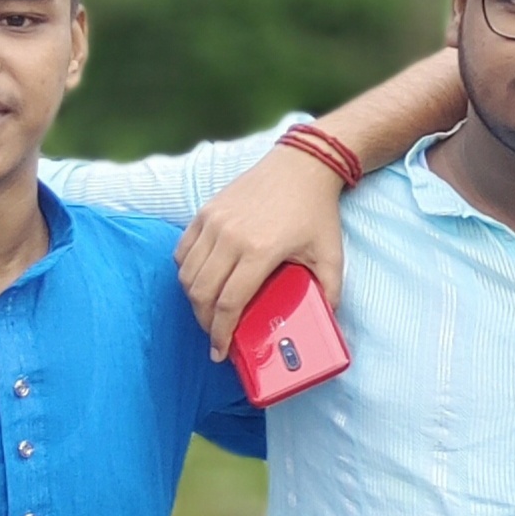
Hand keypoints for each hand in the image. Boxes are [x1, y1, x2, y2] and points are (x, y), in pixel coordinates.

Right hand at [174, 145, 349, 352]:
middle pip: (202, 293)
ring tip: (209, 312)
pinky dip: (187, 272)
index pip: (229, 303)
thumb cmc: (316, 210)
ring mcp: (214, 221)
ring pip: (188, 274)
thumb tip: (326, 321)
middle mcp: (231, 236)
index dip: (221, 333)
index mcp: (261, 250)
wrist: (303, 164)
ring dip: (194, 299)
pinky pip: (183, 251)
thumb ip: (330, 291)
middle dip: (205, 322)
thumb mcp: (331, 254)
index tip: (220, 351)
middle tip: (216, 335)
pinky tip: (200, 282)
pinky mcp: (206, 211)